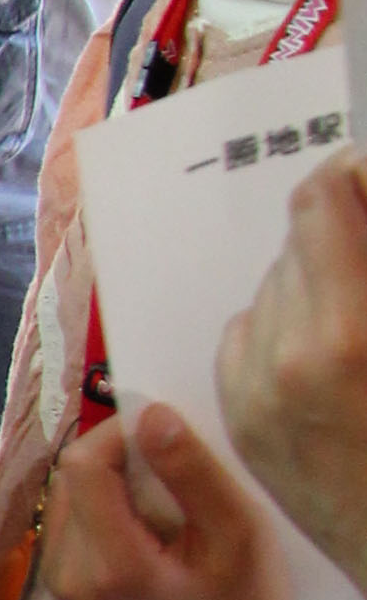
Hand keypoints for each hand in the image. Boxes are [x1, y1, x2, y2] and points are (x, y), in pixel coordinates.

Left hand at [40, 405, 333, 599]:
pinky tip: (153, 533)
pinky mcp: (68, 589)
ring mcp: (63, 587)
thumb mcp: (241, 535)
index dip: (119, 433)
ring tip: (170, 512)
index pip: (83, 465)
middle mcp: (71, 578)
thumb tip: (149, 414)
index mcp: (111, 569)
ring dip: (115, 485)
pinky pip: (76, 521)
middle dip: (121, 461)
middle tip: (176, 479)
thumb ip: (192, 472)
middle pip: (73, 477)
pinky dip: (109, 510)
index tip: (167, 436)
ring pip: (71, 496)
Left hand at [222, 157, 366, 590]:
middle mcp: (284, 361)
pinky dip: (285, 330)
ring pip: (272, 288)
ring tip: (359, 318)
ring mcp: (255, 395)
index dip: (351, 176)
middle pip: (297, 243)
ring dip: (316, 282)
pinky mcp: (244, 423)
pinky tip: (328, 358)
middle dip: (343, 236)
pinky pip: (247, 339)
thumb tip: (359, 185)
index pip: (321, 204)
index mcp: (345, 338)